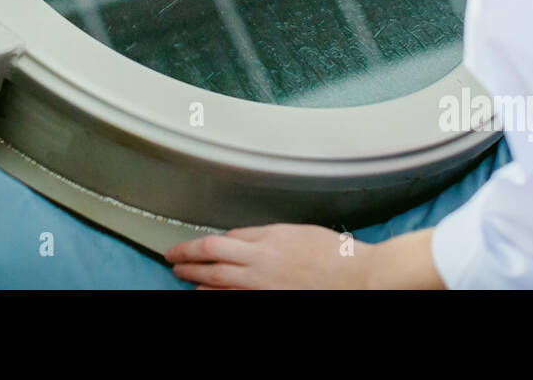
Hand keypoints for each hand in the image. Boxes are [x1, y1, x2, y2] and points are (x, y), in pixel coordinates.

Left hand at [165, 223, 376, 289]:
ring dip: (196, 277)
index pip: (227, 237)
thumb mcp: (300, 232)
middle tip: (172, 257)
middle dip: (188, 256)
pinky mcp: (270, 300)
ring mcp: (264, 285)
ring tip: (182, 275)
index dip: (207, 242)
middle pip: (213, 255)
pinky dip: (216, 296)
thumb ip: (270, 235)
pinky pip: (234, 298)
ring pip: (218, 280)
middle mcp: (263, 261)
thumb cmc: (337, 254)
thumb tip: (245, 239)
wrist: (360, 278)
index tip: (195, 244)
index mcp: (271, 238)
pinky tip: (205, 295)